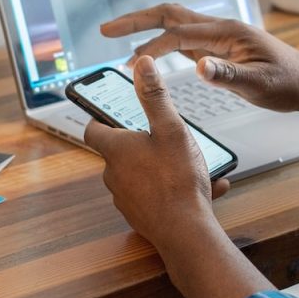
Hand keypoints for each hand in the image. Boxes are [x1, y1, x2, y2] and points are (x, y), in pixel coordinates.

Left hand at [84, 56, 229, 246]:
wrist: (186, 232)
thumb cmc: (177, 179)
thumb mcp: (171, 128)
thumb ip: (155, 96)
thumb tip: (142, 64)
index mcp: (117, 150)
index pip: (93, 129)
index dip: (100, 118)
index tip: (110, 112)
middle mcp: (114, 175)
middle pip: (120, 152)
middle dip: (141, 142)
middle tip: (166, 135)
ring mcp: (126, 198)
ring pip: (140, 174)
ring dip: (162, 166)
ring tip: (194, 164)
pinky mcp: (141, 216)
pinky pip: (156, 194)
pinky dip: (173, 188)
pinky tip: (204, 187)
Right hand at [101, 3, 298, 113]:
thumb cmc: (289, 83)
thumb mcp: (261, 85)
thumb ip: (230, 76)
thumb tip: (199, 68)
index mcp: (227, 32)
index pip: (178, 33)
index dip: (149, 43)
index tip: (125, 56)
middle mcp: (220, 29)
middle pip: (170, 15)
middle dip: (136, 20)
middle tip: (105, 29)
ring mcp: (218, 37)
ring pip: (175, 24)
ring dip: (146, 28)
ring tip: (117, 37)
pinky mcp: (219, 49)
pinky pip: (184, 39)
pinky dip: (161, 41)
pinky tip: (150, 52)